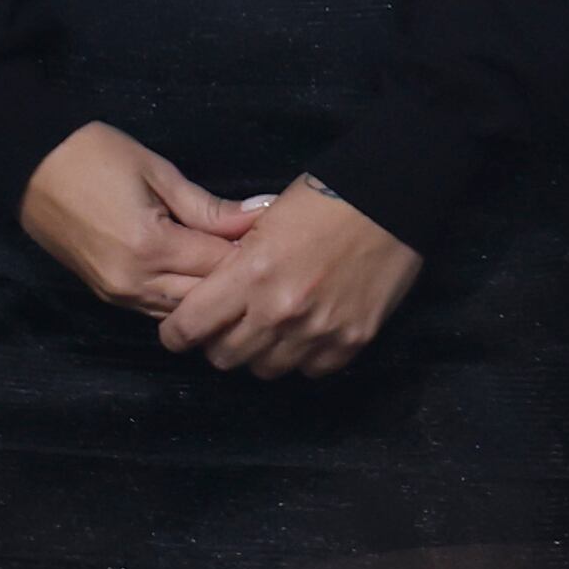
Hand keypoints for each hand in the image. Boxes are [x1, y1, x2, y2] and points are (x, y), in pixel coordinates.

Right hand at [18, 121, 252, 315]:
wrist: (29, 165)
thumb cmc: (94, 156)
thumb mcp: (158, 173)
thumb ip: (208, 207)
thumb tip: (260, 216)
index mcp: (150, 248)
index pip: (220, 266)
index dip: (253, 255)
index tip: (280, 240)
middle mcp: (134, 283)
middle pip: (205, 299)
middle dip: (238, 282)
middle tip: (267, 257)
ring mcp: (117, 295)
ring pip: (182, 312)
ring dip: (212, 297)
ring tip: (240, 271)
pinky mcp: (108, 296)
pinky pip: (158, 309)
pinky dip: (185, 299)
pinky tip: (206, 281)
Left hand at [157, 177, 419, 378]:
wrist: (392, 199)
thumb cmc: (323, 199)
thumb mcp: (261, 222)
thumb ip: (234, 267)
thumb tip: (210, 297)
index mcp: (251, 274)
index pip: (189, 328)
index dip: (177, 333)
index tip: (180, 330)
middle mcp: (279, 311)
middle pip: (224, 357)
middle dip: (218, 342)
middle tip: (228, 325)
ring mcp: (318, 331)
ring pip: (266, 370)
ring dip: (261, 352)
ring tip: (271, 328)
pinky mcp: (351, 341)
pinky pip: (311, 370)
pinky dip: (304, 356)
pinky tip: (308, 331)